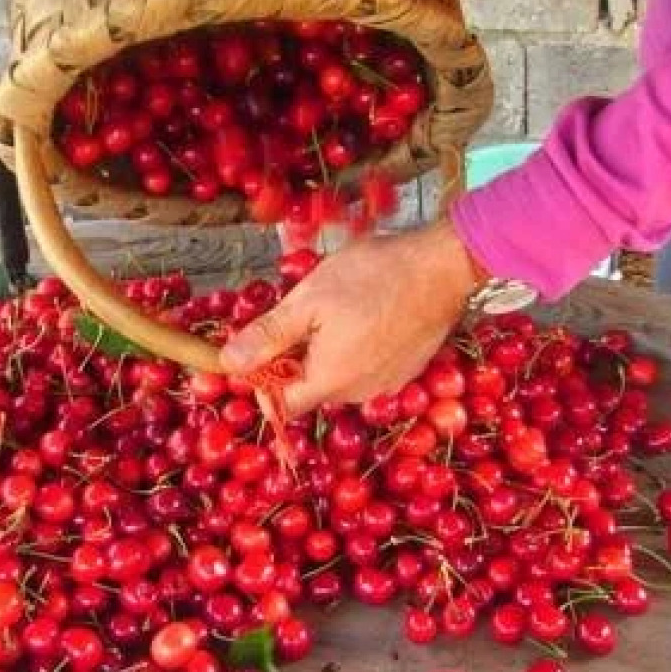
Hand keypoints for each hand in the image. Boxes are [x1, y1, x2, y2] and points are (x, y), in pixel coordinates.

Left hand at [219, 218, 486, 413]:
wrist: (443, 266)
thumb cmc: (373, 277)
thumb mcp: (309, 300)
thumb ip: (267, 337)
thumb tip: (227, 366)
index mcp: (330, 381)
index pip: (281, 405)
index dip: (263, 380)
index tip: (260, 346)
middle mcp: (359, 394)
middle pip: (310, 388)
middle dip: (297, 357)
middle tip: (304, 311)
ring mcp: (386, 384)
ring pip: (337, 376)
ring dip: (327, 350)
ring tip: (340, 307)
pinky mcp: (405, 371)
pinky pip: (365, 368)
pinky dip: (356, 348)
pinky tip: (366, 313)